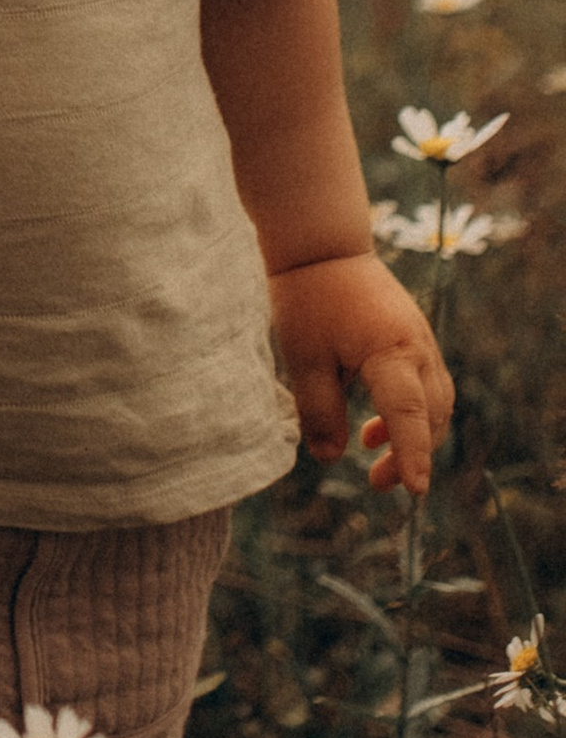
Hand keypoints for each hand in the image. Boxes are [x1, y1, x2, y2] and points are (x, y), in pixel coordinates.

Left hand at [267, 253, 452, 495]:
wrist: (324, 247)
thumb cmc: (309, 298)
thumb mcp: (303, 358)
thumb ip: (319, 411)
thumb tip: (332, 459)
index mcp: (391, 351)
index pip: (408, 414)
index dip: (412, 454)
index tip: (416, 490)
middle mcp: (418, 348)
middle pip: (431, 415)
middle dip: (411, 455)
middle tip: (378, 484)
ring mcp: (422, 342)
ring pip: (434, 404)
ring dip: (411, 436)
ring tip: (373, 459)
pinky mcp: (415, 340)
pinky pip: (424, 387)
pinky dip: (408, 414)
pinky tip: (371, 429)